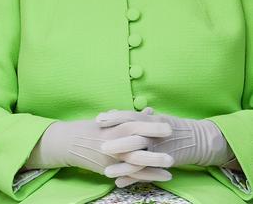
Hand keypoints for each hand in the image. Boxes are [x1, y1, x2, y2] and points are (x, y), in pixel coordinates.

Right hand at [26, 118, 172, 183]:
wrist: (67, 143)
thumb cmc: (89, 129)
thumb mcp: (108, 120)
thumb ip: (129, 117)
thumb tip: (150, 112)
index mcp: (111, 127)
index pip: (132, 125)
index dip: (150, 125)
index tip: (167, 125)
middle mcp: (111, 142)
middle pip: (135, 142)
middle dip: (154, 143)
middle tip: (173, 142)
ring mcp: (110, 157)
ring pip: (135, 161)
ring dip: (154, 162)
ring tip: (171, 163)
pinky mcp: (109, 169)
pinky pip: (131, 174)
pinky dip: (149, 176)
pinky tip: (164, 176)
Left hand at [98, 108, 233, 174]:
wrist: (197, 139)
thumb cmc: (170, 126)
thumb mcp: (153, 117)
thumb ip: (133, 117)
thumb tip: (113, 112)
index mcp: (150, 119)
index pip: (130, 116)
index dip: (114, 117)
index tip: (98, 119)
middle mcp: (154, 133)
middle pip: (134, 137)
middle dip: (117, 143)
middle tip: (101, 147)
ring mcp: (159, 149)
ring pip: (139, 159)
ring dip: (122, 167)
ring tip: (106, 172)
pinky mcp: (163, 162)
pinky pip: (146, 172)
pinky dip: (133, 178)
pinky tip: (119, 183)